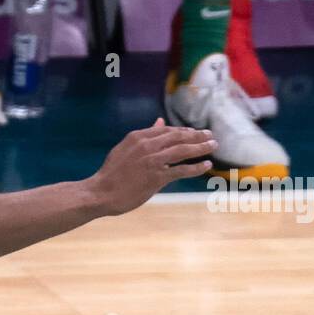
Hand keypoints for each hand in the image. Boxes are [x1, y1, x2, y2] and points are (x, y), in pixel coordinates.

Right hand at [87, 119, 217, 215]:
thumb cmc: (110, 174)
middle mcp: (147, 145)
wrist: (100, 193)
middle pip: (179, 137)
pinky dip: (196, 167)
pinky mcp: (157, 176)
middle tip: (211, 136)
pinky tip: (205, 165)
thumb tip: (159, 122)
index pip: (167, 130)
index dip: (183, 131)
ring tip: (213, 146)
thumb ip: (144, 135)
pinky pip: (182, 169)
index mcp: (138, 137)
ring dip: (201, 147)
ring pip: (184, 150)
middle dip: (197, 136)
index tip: (194, 133)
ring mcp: (153, 160)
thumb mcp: (125, 148)